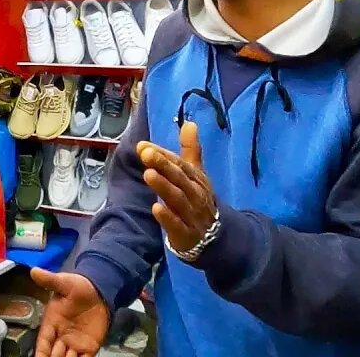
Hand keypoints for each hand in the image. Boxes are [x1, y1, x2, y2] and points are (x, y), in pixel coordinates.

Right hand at [32, 268, 107, 356]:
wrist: (99, 290)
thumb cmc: (78, 286)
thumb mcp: (63, 282)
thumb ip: (50, 280)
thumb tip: (33, 271)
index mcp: (52, 323)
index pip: (44, 341)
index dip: (41, 352)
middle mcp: (62, 336)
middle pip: (54, 354)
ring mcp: (76, 343)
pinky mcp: (90, 346)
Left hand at [138, 121, 217, 253]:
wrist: (215, 237)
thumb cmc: (198, 199)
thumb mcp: (196, 174)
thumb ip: (190, 150)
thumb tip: (189, 123)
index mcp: (197, 179)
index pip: (180, 164)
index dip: (163, 155)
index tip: (144, 146)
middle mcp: (195, 195)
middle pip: (179, 178)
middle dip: (163, 165)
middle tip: (146, 154)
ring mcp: (192, 215)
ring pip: (178, 199)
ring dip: (164, 187)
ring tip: (148, 174)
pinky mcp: (186, 234)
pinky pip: (177, 225)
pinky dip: (168, 217)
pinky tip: (155, 209)